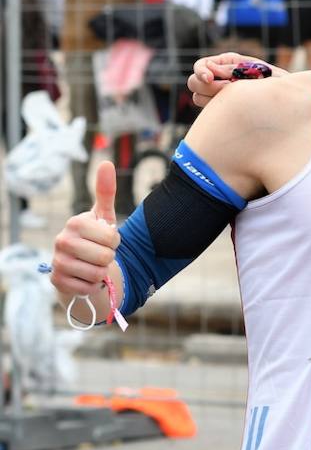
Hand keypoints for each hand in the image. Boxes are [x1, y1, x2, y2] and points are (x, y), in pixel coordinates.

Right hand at [50, 162, 119, 298]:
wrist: (80, 266)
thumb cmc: (95, 238)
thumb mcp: (103, 216)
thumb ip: (106, 191)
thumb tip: (106, 162)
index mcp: (75, 222)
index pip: (112, 238)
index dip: (115, 242)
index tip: (106, 239)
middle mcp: (61, 240)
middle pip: (106, 257)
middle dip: (109, 258)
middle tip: (100, 254)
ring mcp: (57, 261)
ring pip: (98, 274)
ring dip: (101, 272)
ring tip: (92, 265)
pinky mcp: (57, 281)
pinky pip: (88, 288)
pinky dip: (92, 286)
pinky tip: (85, 278)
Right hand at [189, 52, 283, 106]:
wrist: (287, 100)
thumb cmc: (275, 81)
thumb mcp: (256, 71)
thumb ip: (233, 68)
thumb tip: (210, 67)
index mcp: (226, 63)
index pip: (201, 65)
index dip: (201, 71)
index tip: (209, 78)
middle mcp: (218, 78)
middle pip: (194, 83)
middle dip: (208, 87)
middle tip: (229, 90)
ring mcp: (217, 95)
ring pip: (198, 98)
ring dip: (213, 99)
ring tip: (236, 99)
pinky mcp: (220, 110)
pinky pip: (208, 111)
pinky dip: (216, 110)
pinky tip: (234, 109)